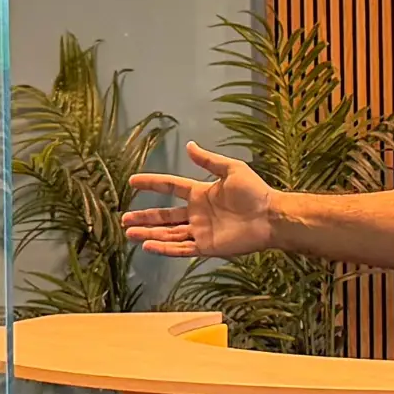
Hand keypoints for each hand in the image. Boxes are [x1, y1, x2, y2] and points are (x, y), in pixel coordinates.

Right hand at [125, 142, 275, 258]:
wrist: (270, 216)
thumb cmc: (255, 192)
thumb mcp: (232, 169)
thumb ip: (208, 160)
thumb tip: (189, 145)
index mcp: (201, 193)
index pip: (170, 187)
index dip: (152, 184)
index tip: (133, 181)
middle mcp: (197, 213)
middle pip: (164, 215)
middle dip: (144, 218)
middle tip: (124, 218)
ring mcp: (201, 231)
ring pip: (168, 234)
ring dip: (149, 234)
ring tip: (129, 233)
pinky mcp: (207, 246)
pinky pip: (181, 248)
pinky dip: (164, 248)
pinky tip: (148, 247)